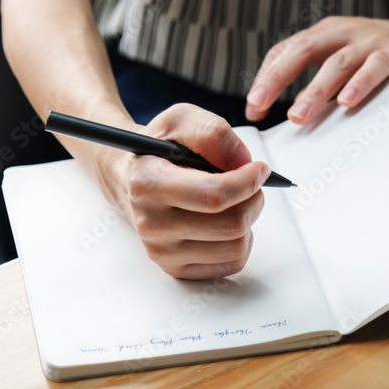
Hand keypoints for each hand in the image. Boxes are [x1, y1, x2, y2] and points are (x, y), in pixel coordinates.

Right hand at [104, 104, 270, 279]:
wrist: (128, 179)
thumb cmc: (157, 150)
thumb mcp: (179, 120)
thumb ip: (213, 132)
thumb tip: (243, 162)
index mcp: (148, 184)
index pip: (213, 196)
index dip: (248, 182)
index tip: (259, 169)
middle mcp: (152, 224)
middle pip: (232, 224)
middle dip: (253, 199)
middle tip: (249, 184)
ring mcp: (162, 251)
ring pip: (237, 246)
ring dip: (248, 220)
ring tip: (234, 201)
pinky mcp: (175, 268)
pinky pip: (232, 263)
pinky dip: (239, 241)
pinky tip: (224, 221)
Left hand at [245, 14, 388, 123]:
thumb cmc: (385, 54)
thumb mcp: (345, 61)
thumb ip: (321, 82)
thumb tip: (294, 116)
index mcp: (325, 34)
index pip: (286, 51)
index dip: (266, 77)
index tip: (253, 108)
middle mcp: (343, 32)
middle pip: (301, 51)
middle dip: (276, 79)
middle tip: (258, 105)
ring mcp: (369, 40)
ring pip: (336, 63)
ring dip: (314, 91)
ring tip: (297, 116)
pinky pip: (376, 66)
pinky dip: (360, 84)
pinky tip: (347, 102)